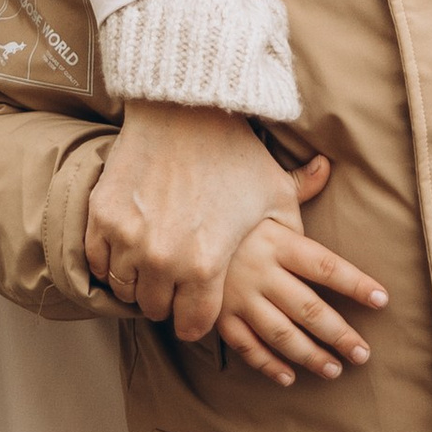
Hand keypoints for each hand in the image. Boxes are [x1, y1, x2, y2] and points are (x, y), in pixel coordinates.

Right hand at [87, 103, 293, 344]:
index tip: (196, 309)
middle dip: (168, 301)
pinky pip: (98, 261)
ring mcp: (126, 237)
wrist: (185, 107)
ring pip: (125, 288)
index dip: (197, 320)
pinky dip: (110, 262)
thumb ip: (293, 237)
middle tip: (175, 284)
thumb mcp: (275, 196)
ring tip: (151, 267)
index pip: (193, 325)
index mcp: (205, 264)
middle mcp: (161, 259)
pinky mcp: (102, 215)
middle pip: (156, 309)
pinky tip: (126, 251)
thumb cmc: (235, 151)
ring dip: (138, 283)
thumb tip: (332, 261)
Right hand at [217, 157, 388, 386]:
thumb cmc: (224, 204)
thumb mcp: (260, 189)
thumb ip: (298, 185)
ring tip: (334, 370)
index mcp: (278, 241)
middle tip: (363, 354)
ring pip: (281, 334)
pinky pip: (246, 346)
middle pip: (309, 309)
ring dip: (310, 356)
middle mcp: (261, 272)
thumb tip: (327, 164)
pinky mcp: (215, 314)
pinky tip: (288, 376)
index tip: (382, 299)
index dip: (356, 284)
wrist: (170, 222)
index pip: (327, 266)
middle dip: (340, 334)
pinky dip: (268, 364)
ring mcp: (237, 297)